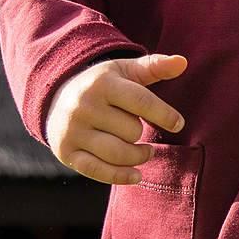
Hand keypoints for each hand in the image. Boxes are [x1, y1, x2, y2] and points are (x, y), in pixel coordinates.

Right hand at [46, 52, 187, 186]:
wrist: (56, 98)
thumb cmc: (102, 85)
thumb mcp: (125, 71)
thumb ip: (154, 67)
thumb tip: (182, 62)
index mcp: (102, 83)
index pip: (141, 102)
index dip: (164, 115)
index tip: (178, 124)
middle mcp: (84, 106)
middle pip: (132, 131)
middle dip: (140, 133)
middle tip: (137, 130)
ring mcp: (73, 130)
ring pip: (118, 154)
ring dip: (137, 157)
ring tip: (144, 152)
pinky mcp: (66, 151)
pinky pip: (98, 170)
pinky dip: (121, 176)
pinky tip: (136, 175)